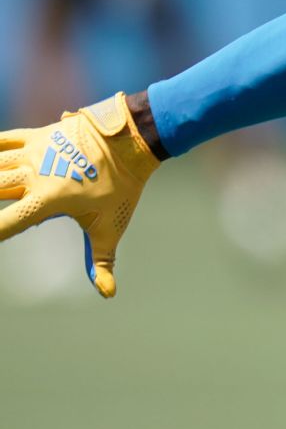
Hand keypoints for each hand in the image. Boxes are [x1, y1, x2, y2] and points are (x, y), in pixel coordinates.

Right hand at [0, 93, 159, 297]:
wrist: (131, 141)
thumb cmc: (121, 186)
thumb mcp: (111, 225)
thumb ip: (102, 260)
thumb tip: (108, 293)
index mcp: (48, 200)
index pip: (7, 223)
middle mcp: (34, 175)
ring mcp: (35, 153)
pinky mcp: (39, 135)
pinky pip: (4, 139)